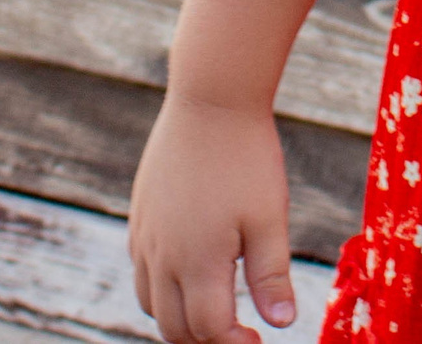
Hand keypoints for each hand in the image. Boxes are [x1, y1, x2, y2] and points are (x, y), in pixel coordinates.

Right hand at [129, 95, 297, 343]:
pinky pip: (142, 273)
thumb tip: (281, 323)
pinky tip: (191, 276)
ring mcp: (145, 237)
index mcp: (197, 262)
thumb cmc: (246, 158)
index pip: (208, 329)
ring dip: (180, 320)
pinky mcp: (140, 218)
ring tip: (215, 313)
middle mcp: (161, 257)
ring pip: (152, 304)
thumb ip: (271, 275)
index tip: (259, 340)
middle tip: (238, 334)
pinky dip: (163, 290)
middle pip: (173, 327)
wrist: (210, 101)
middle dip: (204, 340)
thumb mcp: (269, 218)